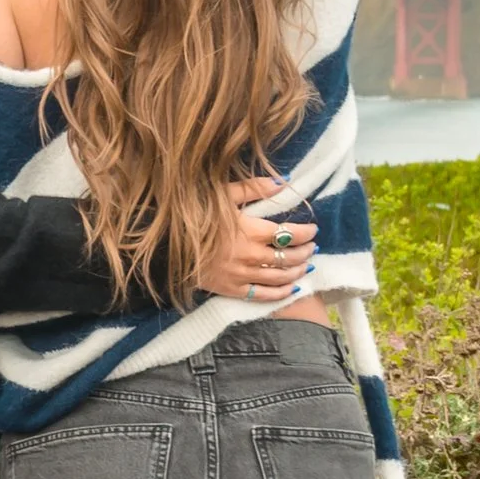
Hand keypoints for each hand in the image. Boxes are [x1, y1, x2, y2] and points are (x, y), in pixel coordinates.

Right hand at [192, 177, 317, 304]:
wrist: (166, 243)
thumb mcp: (223, 193)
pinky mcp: (230, 289)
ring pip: (280, 277)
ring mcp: (240, 275)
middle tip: (312, 247)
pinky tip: (292, 288)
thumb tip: (283, 182)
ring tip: (306, 265)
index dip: (306, 232)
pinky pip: (262, 295)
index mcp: (250, 230)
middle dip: (306, 252)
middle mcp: (250, 255)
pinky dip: (281, 293)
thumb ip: (254, 187)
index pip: (290, 234)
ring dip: (298, 271)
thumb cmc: (194, 214)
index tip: (313, 229)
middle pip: (289, 257)